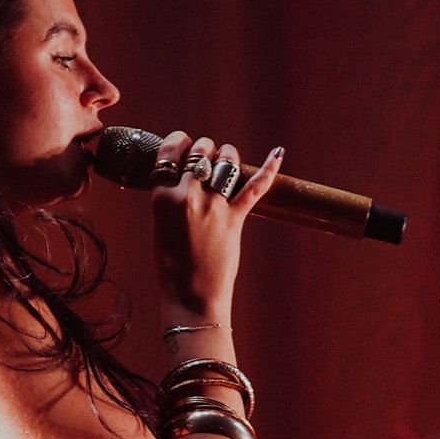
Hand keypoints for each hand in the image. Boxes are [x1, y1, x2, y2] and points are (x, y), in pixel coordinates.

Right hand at [150, 131, 284, 316]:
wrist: (192, 296)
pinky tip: (278, 153)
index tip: (183, 143)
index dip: (178, 142)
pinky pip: (256, 186)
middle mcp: (188, 197)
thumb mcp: (161, 226)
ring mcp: (214, 206)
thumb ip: (171, 198)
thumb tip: (183, 174)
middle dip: (205, 149)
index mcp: (163, 198)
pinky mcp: (235, 218)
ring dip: (228, 156)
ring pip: (226, 161)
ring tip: (227, 160)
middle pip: (200, 151)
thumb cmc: (172, 265)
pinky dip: (269, 168)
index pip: (170, 153)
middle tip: (206, 159)